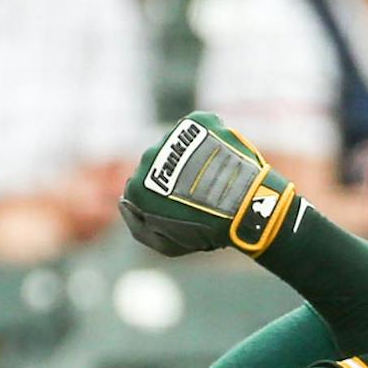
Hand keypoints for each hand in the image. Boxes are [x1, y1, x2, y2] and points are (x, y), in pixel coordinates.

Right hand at [119, 113, 299, 257]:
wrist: (244, 206)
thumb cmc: (206, 231)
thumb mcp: (166, 244)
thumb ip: (138, 226)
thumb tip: (123, 203)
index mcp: (137, 186)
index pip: (142, 188)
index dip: (163, 199)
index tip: (182, 208)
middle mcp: (149, 157)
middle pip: (160, 164)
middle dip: (177, 175)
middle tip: (202, 192)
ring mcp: (173, 137)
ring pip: (180, 146)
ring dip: (194, 156)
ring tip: (216, 175)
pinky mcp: (197, 122)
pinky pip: (200, 128)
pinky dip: (210, 138)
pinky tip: (222, 157)